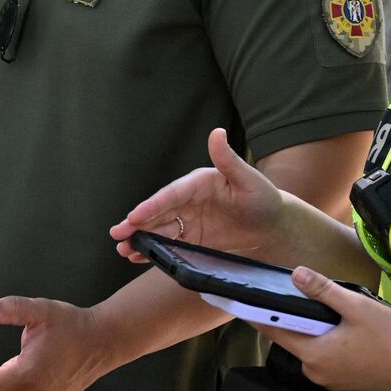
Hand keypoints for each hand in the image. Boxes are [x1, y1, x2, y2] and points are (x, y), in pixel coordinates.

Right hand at [110, 128, 286, 261]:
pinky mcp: (194, 239)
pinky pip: (170, 245)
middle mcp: (188, 201)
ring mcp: (189, 221)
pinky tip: (138, 258)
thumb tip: (216, 133)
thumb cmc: (262, 195)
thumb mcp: (248, 178)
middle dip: (136, 225)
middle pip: (158, 214)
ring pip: (159, 230)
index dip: (151, 206)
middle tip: (117, 234)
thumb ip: (228, 159)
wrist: (273, 222)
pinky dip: (154, 251)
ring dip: (141, 239)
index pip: (170, 195)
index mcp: (197, 183)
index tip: (134, 217)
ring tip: (123, 250)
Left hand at [254, 268, 390, 390]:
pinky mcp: (341, 381)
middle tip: (287, 297)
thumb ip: (323, 291)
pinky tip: (335, 329)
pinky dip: (321, 343)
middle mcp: (315, 372)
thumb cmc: (390, 336)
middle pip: (291, 340)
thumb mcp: (355, 307)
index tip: (239, 303)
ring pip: (306, 349)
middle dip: (287, 319)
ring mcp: (328, 380)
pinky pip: (321, 358)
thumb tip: (296, 275)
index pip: (275, 331)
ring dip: (307, 331)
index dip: (257, 316)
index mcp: (315, 355)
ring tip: (319, 312)